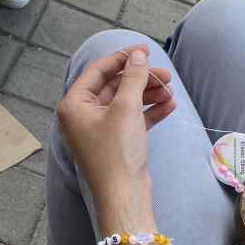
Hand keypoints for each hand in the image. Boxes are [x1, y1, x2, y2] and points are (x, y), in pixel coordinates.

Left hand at [56, 46, 175, 204]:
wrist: (124, 195)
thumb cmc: (117, 152)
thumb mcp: (126, 108)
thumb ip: (133, 77)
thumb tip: (138, 55)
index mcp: (73, 105)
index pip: (98, 71)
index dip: (122, 58)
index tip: (144, 49)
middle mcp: (82, 116)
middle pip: (114, 87)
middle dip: (141, 79)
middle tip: (166, 75)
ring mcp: (98, 131)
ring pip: (125, 103)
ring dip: (148, 95)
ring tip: (171, 91)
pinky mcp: (115, 143)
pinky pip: (131, 120)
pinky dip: (149, 112)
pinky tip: (169, 106)